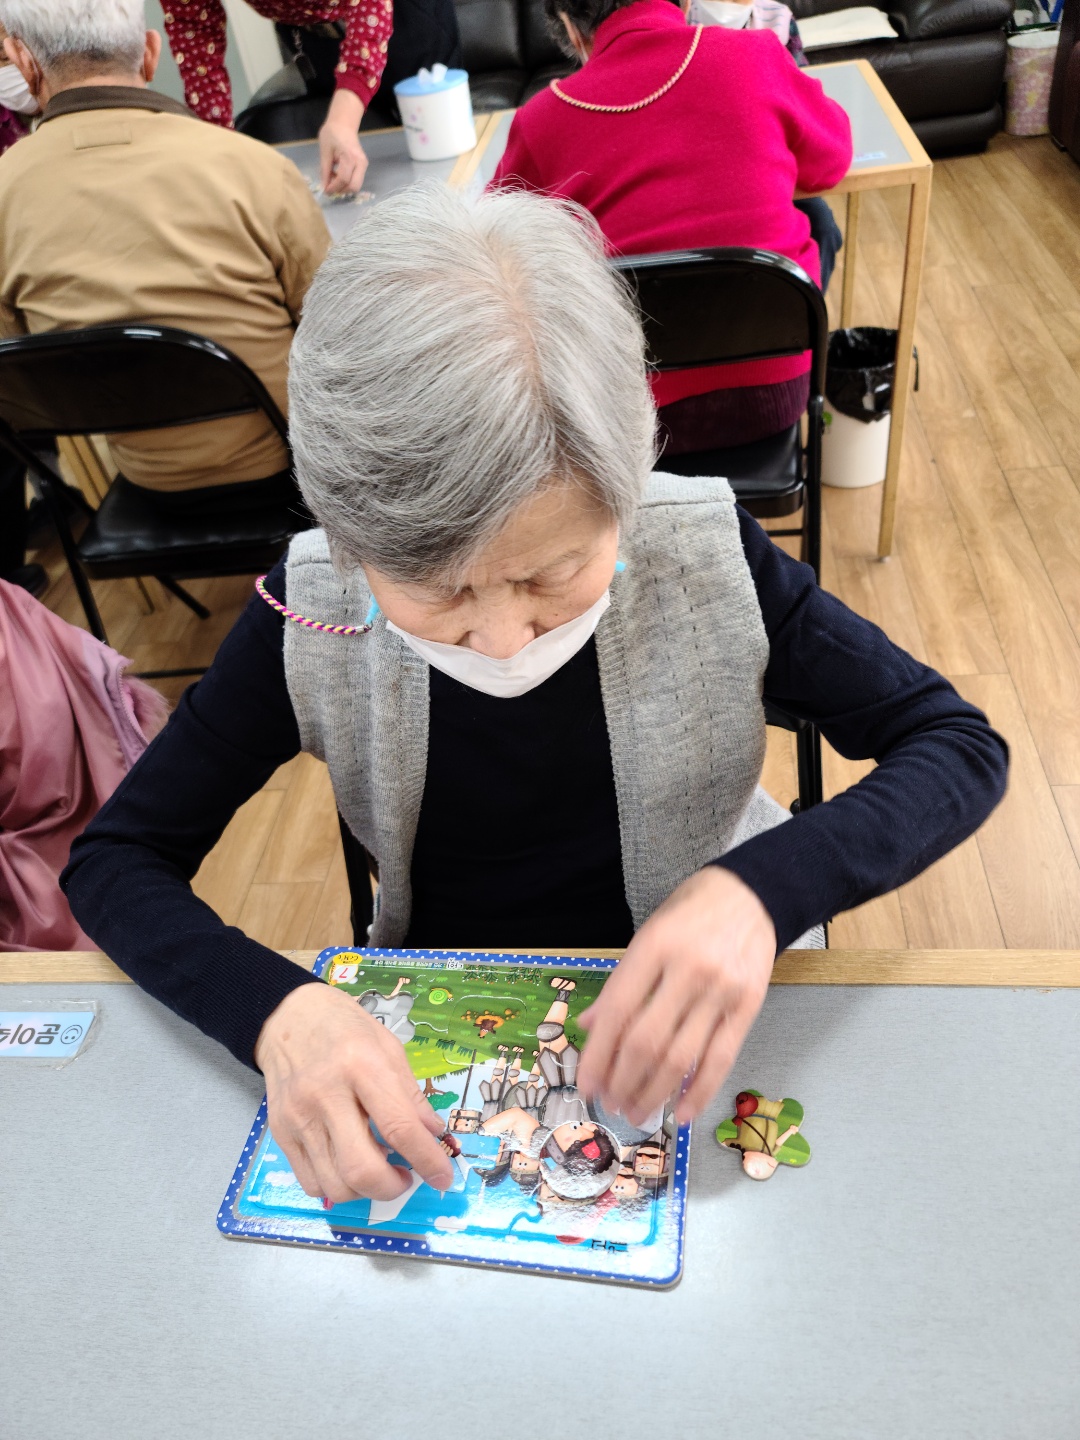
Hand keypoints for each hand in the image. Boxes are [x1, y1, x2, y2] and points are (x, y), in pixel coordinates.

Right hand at [254, 981, 454, 1203]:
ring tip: (379, 1170)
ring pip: (334, 1185)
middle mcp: (326, 1095)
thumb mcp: (388, 1047)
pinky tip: (349, 1165)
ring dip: (366, 1191)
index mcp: (361, 1065)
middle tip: (406, 1177)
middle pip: (361, 1169)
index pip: (398, 1127)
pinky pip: (310, 1182)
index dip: (427, 1159)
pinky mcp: (280, 1132)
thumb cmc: (344, 1027)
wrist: (287, 1016)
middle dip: (393, 1188)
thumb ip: (410, 1094)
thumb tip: (433, 1135)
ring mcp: (298, 1117)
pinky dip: (337, 1186)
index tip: (443, 1176)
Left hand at [318, 89, 368, 194]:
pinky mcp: (363, 166)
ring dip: (344, 187)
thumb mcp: (325, 152)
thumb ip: (325, 171)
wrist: (343, 124)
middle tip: (330, 186)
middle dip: (341, 190)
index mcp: (350, 157)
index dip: (333, 188)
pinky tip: (338, 176)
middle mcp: (360, 163)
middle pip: (354, 187)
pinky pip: (356, 181)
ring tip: (333, 179)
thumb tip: (324, 187)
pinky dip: (347, 183)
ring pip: (356, 186)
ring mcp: (364, 165)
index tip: (325, 191)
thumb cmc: (332, 134)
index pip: (343, 180)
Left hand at [577, 867, 775, 1126]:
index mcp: (654, 948)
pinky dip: (699, 1092)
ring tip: (637, 1113)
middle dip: (623, 1082)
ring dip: (654, 1093)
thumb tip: (591, 1026)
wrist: (751, 894)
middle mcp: (687, 970)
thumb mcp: (647, 934)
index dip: (598, 1056)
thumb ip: (620, 982)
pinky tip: (682, 1113)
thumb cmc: (690, 913)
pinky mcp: (749, 1007)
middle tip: (611, 1105)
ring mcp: (721, 991)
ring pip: (681, 1057)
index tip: (586, 1086)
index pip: (618, 1012)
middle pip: (647, 1041)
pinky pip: (721, 1059)